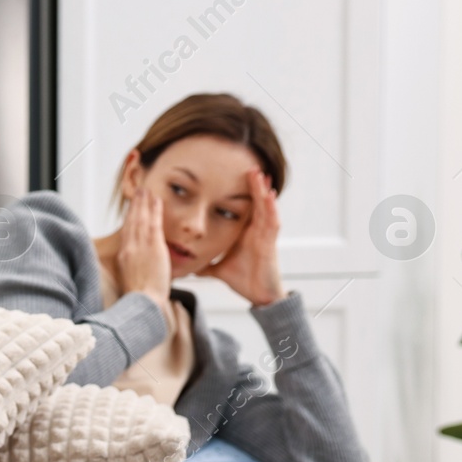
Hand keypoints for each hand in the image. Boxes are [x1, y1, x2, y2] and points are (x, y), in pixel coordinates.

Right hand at [117, 186, 171, 306]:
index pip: (126, 233)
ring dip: (144, 202)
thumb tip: (138, 267)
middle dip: (135, 205)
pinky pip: (153, 222)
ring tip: (146, 191)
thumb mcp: (130, 281)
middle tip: (138, 192)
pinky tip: (156, 199)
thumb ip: (133, 270)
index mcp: (122, 257)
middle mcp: (129, 248)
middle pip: (131, 221)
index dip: (129, 218)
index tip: (131, 209)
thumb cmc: (139, 298)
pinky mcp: (153, 246)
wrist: (143, 302)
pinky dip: (154, 210)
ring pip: (141, 218)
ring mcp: (140, 246)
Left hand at [200, 170, 286, 306]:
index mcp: (244, 232)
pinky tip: (270, 194)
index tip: (232, 175)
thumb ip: (206, 265)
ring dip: (262, 190)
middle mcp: (256, 230)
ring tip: (259, 173)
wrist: (258, 295)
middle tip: (248, 166)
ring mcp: (265, 234)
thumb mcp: (218, 269)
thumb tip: (189, 266)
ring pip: (265, 206)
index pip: (243, 206)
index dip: (240, 191)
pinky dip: (271, 207)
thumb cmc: (243, 279)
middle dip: (252, 184)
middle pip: (255, 202)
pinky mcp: (270, 242)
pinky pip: (272, 221)